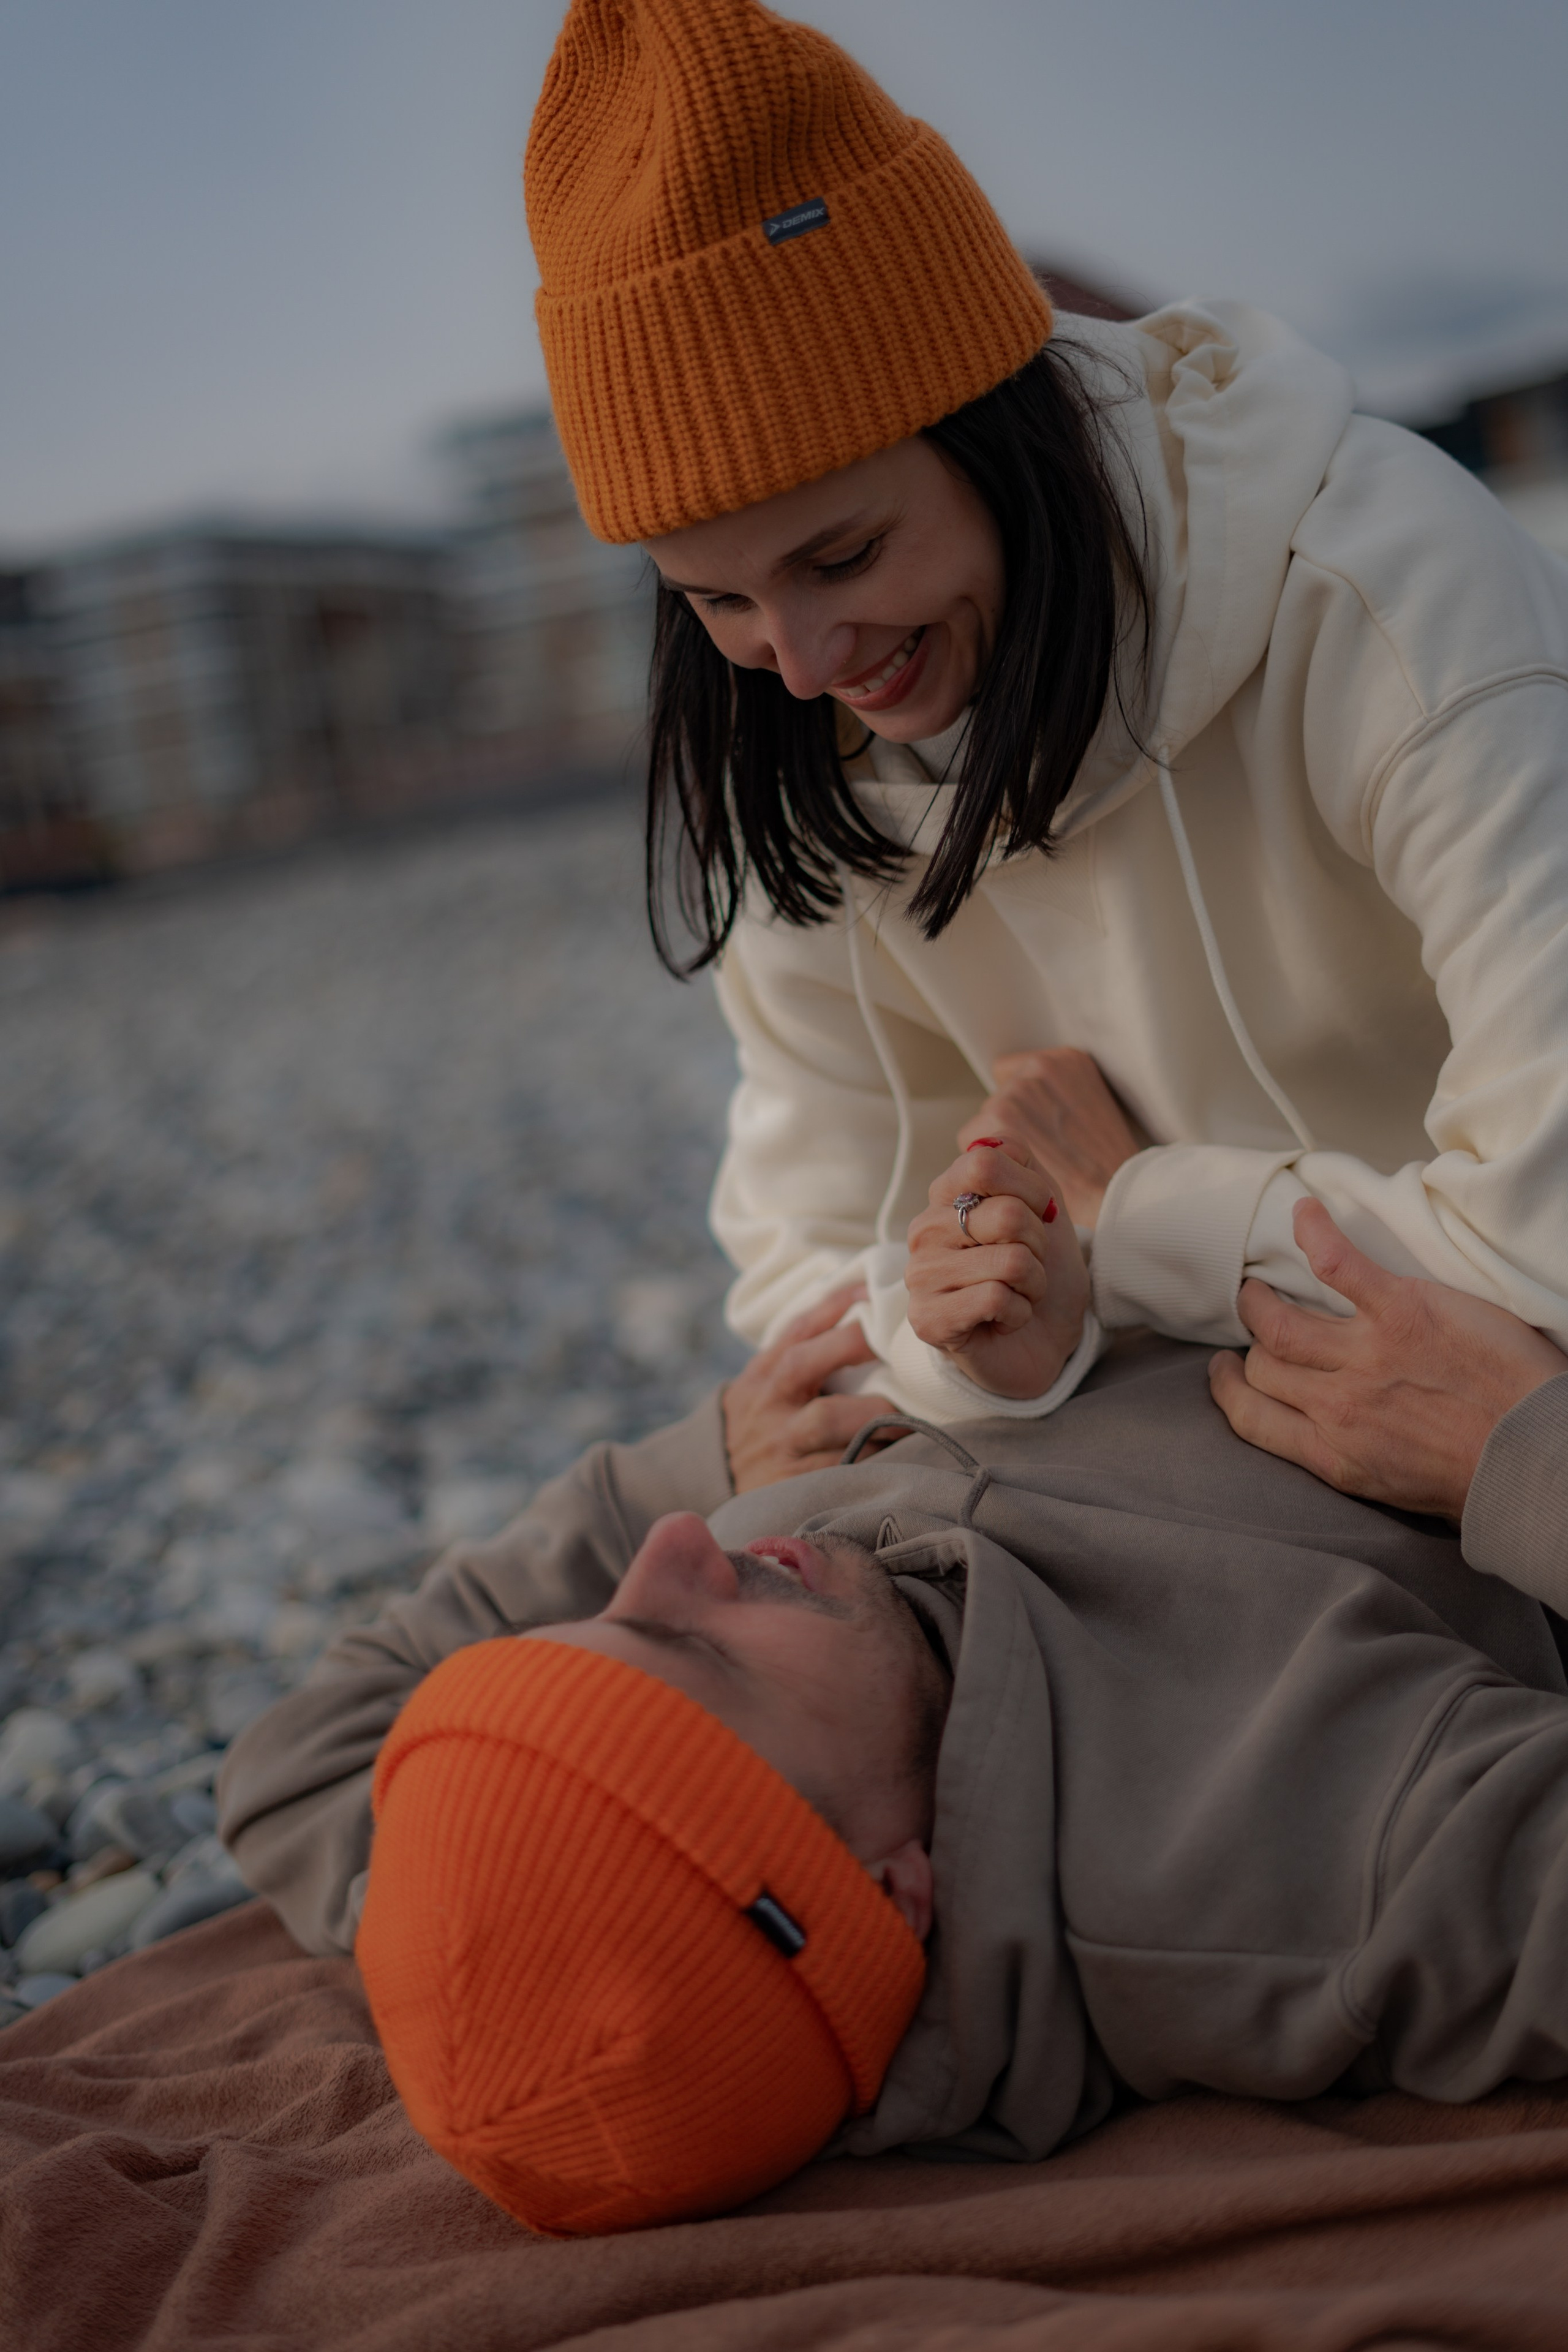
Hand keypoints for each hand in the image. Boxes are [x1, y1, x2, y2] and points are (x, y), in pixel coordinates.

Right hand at [722, 1284, 901, 1493]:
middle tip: (899, 1350)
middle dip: (853, 1347)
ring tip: (907, 1416)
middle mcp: (769, 1402)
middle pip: (803, 1363)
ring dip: (874, 1414)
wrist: (721, 1483)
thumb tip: (865, 1315)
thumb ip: (802, 1354)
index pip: (797, 1327)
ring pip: (827, 1421)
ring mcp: (781, 1443)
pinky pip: (841, 1466)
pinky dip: (872, 1456)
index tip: (873, 1290)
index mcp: (764, 1373)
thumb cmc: (760, 1423)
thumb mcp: (763, 1383)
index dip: (835, 1304)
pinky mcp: (796, 1483)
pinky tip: (897, 1452)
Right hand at [906, 1136, 1088, 1399]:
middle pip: (1007, 1215)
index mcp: (946, 1195)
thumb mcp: (1042, 1206)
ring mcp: (920, 1275)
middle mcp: (924, 1230)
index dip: (1032, 1190)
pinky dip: (1019, 1313)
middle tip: (1027, 1267)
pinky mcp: (927, 1320)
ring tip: (1017, 1294)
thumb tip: (985, 1139)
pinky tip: (1003, 1319)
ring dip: (1032, 1285)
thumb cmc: (1040, 1271)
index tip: (1039, 1217)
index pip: (986, 1162)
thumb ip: (1020, 1163)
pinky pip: (997, 1298)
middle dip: (1038, 1247)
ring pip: (1010, 1261)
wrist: (1044, 1340)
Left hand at [960, 1048, 1141, 1227]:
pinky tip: (1016, 1173)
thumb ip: (1055, 1096)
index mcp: (1065, 1060)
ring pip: (985, 1120)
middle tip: (1041, 1155)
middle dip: (1012, 1125)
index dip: (1025, 1108)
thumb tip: (1027, 1107)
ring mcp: (1016, 1089)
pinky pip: (971, 1139)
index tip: (1041, 1130)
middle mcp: (1038, 1067)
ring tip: (1032, 1167)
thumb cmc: (1106, 1165)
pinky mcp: (998, 1115)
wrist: (1114, 1193)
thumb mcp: (1092, 1110)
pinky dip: (989, 1161)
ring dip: (999, 1143)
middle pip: (999, 1096)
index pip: (1016, 1074)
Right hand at [1209, 1199, 1567, 1519]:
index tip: (1227, 1374)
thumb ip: (1349, 1459)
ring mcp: (1365, 1354)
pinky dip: (1315, 1234)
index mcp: (1333, 1453)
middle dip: (1252, 1346)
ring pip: (1279, 1321)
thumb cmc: (1481, 1478)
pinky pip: (1339, 1265)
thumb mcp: (1395, 1489)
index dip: (1230, 1390)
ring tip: (1261, 1287)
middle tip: (1255, 1324)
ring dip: (1262, 1299)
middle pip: (1264, 1366)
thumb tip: (1327, 1439)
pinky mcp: (1400, 1312)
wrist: (1535, 1455)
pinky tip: (1306, 1214)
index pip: (1252, 1418)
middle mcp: (1336, 1405)